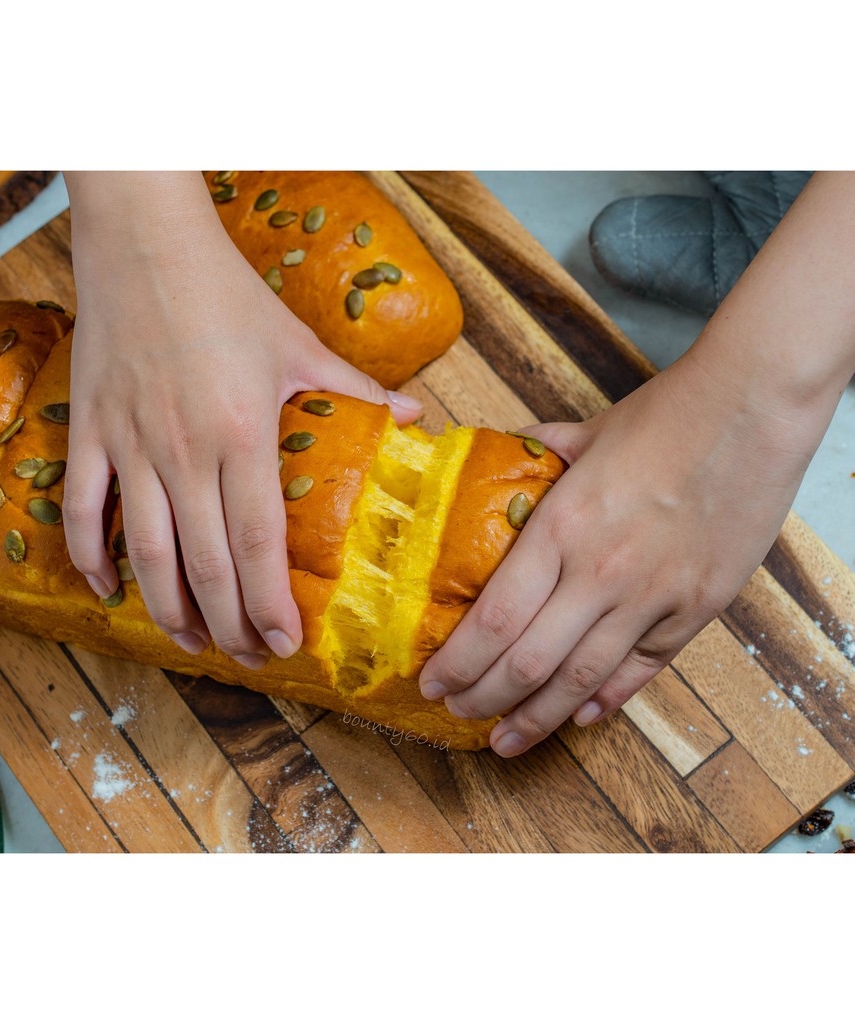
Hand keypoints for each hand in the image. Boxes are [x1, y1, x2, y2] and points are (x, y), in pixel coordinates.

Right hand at [62, 172, 421, 666]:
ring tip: (191, 642)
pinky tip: (108, 591)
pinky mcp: (88, 430)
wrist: (145, 241)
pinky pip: (80, 509)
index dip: (270, 603)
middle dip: (228, 625)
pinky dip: (89, 557)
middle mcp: (184, 449)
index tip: (285, 644)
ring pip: (143, 551)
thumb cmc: (226, 294)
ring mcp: (129, 443)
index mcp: (243, 432)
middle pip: (204, 563)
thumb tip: (417, 418)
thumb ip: (355, 390)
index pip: (259, 542)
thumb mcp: (298, 342)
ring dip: (167, 608)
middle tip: (248, 657)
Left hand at [418, 348, 825, 755]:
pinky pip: (642, 670)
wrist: (752, 410)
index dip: (459, 663)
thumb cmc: (665, 417)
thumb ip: (534, 455)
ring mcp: (652, 598)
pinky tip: (577, 717)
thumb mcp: (582, 435)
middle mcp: (600, 574)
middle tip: (457, 712)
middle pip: (528, 663)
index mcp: (561, 529)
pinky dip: (606, 700)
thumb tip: (502, 455)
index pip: (494, 620)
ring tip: (505, 741)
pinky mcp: (695, 609)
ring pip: (582, 682)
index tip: (432, 681)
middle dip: (483, 698)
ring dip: (537, 719)